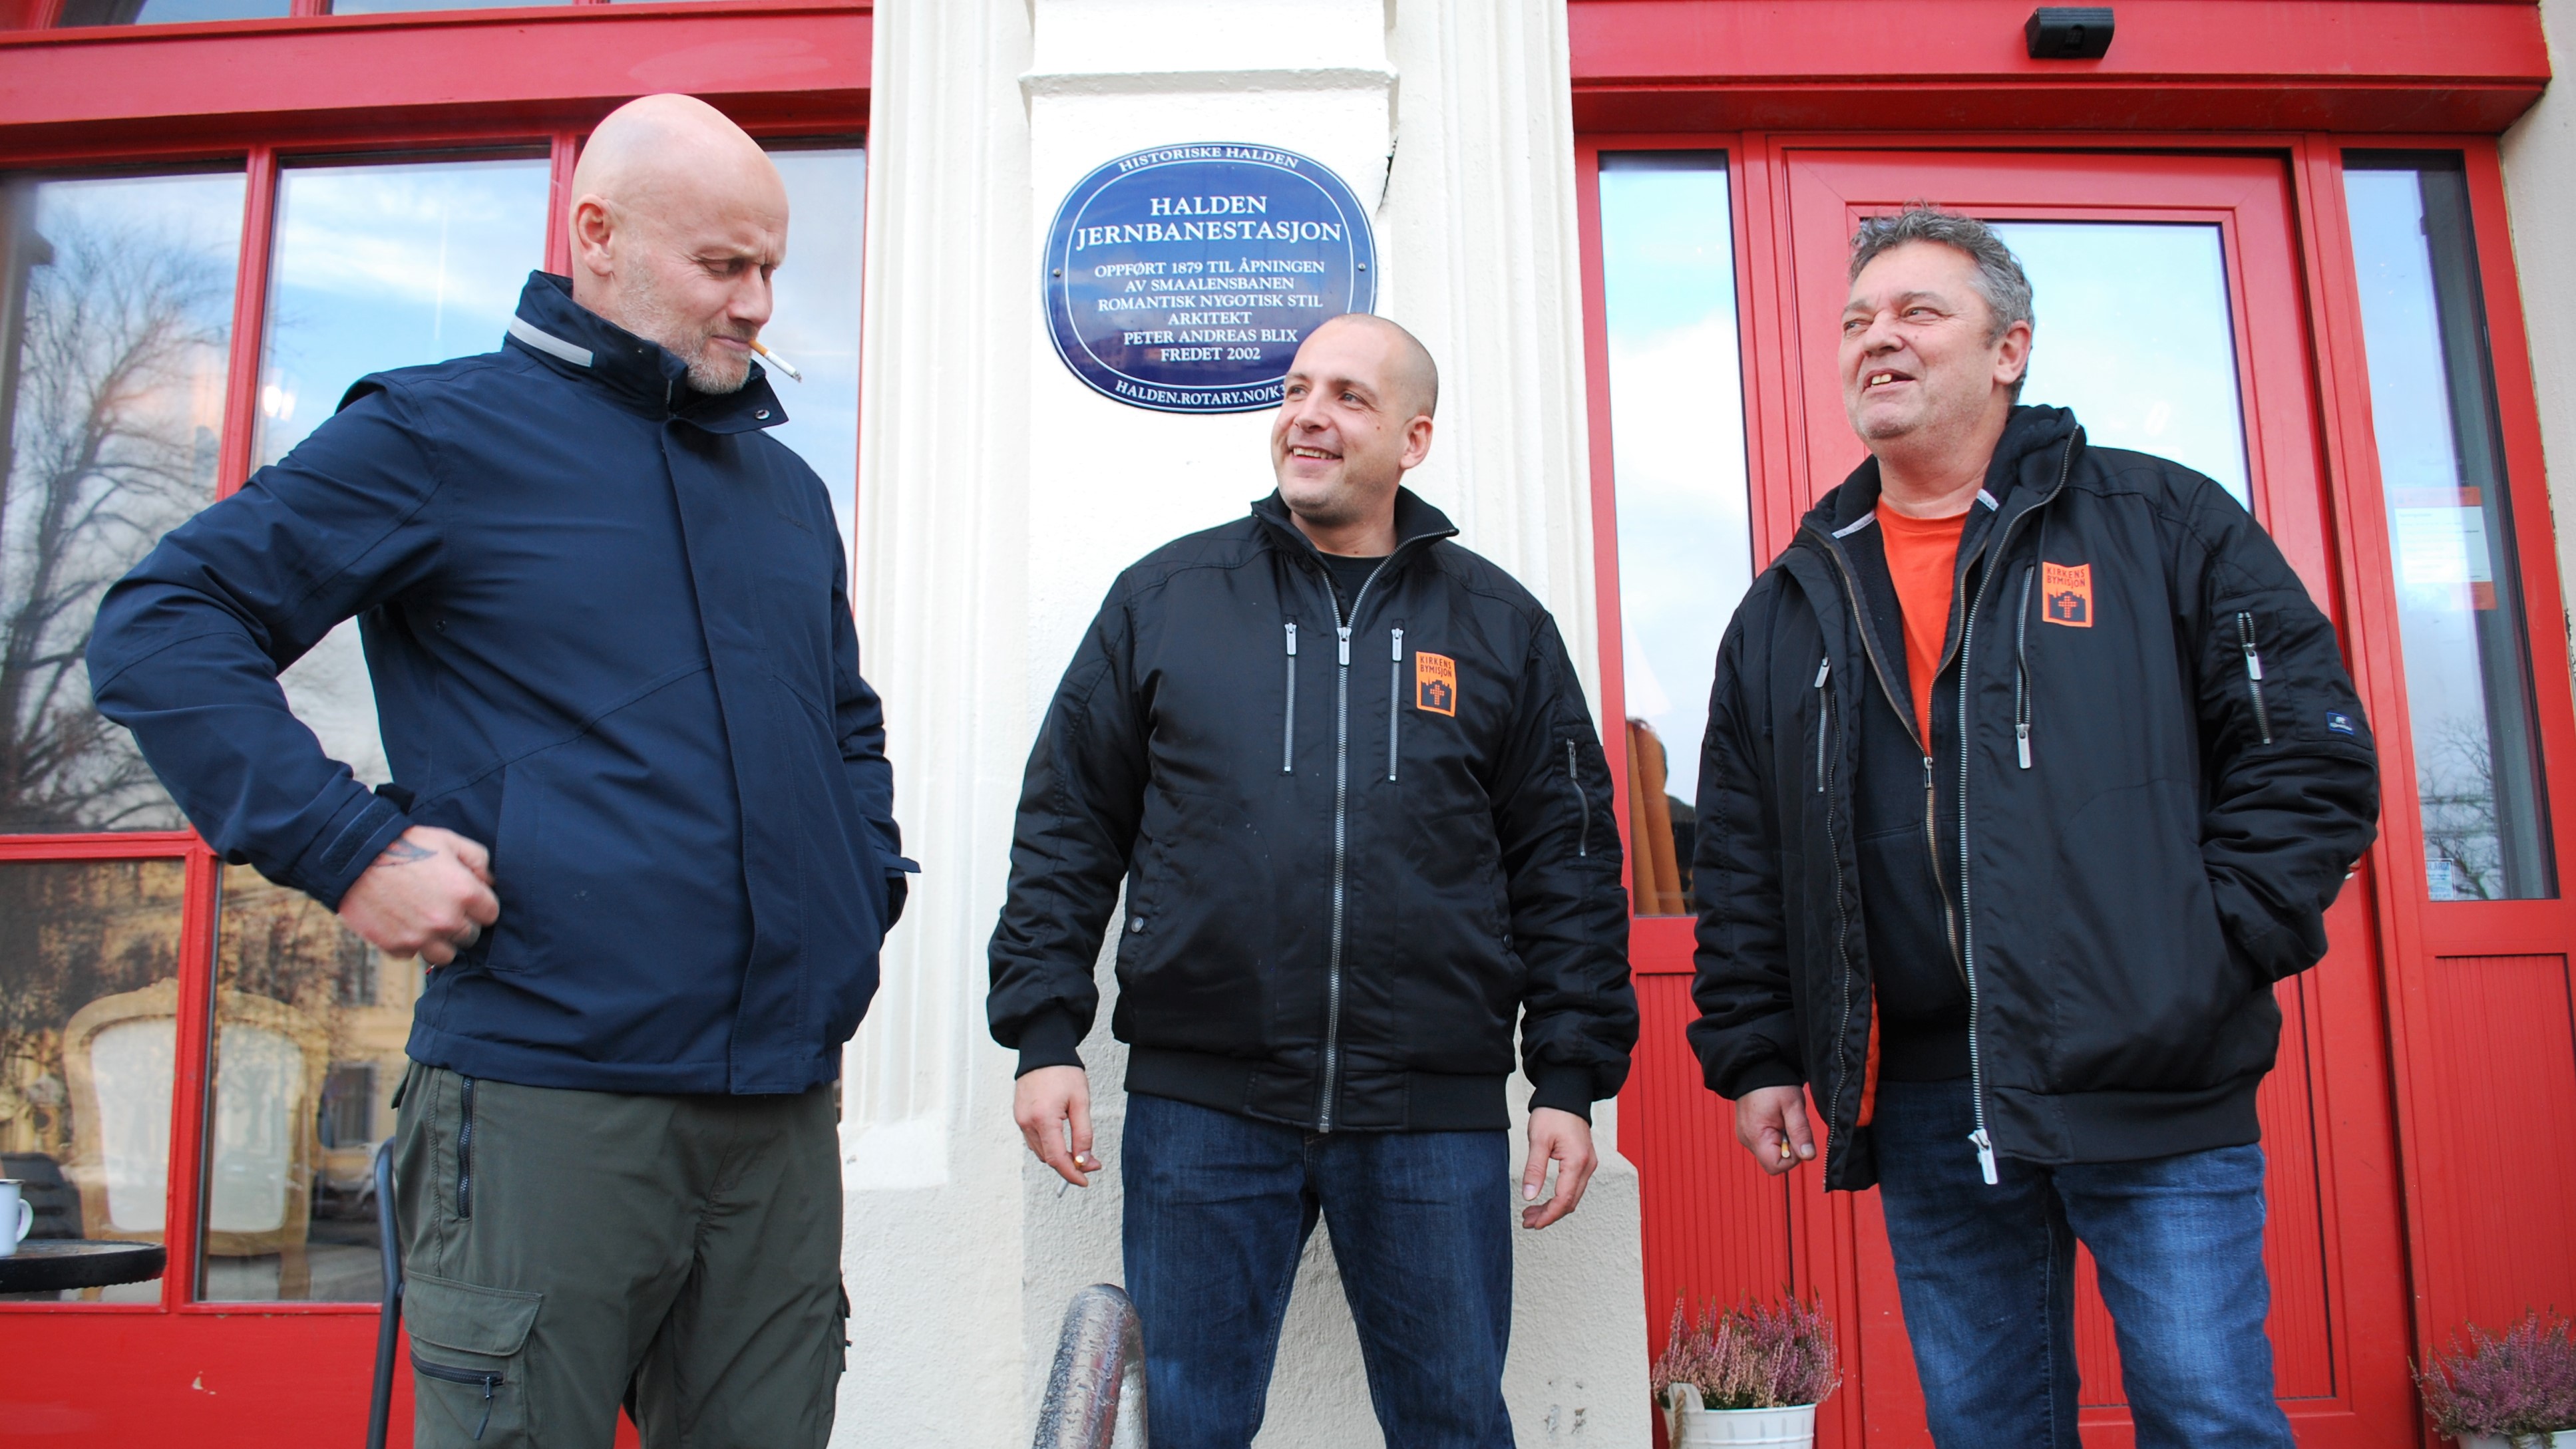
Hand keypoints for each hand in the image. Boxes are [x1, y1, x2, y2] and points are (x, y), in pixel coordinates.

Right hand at [336, 826, 499, 966]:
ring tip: (426, 921)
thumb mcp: (450, 841)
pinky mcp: (396, 946)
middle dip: (461, 924)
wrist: (356, 856)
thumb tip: (488, 883)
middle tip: (443, 908)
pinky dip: (409, 943)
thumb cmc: (406, 845)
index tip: (466, 899)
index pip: (491, 915)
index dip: (480, 906)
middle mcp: (447, 920)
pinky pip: (412, 954)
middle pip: (470, 937)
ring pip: (445, 955)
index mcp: (466, 894)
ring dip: (439, 941)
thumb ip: (478, 861)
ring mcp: (421, 937)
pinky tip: (402, 923)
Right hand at [1014, 1065, 1098, 1187]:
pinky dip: (1049, 1145)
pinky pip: (1034, 1140)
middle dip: (1069, 1165)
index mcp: (1043, 1119)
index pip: (1057, 1159)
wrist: (1043, 1052)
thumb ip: (1083, 1134)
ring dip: (1058, 1156)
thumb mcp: (1081, 1102)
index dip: (1072, 1174)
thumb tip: (1084, 1161)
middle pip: (1048, 1157)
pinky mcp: (1020, 1116)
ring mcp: (1021, 1120)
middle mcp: (1027, 1122)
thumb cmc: (1063, 1072)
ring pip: (1041, 1151)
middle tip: (1091, 1161)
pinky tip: (1062, 1140)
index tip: (1085, 1180)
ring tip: (1078, 1151)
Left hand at [1520, 1107, 1598, 1228]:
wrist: (1566, 1096)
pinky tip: (1544, 1199)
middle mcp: (1587, 1166)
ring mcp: (1588, 1164)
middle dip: (1549, 1215)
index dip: (1549, 1216)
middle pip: (1570, 1202)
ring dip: (1553, 1207)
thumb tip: (1529, 1196)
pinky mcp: (1584, 1161)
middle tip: (1527, 1221)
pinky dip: (1560, 1197)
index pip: (1564, 1199)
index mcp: (1577, 1161)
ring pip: (1573, 1196)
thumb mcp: (1538, 1140)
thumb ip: (1534, 1170)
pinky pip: (1574, 1186)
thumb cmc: (1552, 1113)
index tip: (1533, 1224)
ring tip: (1531, 1213)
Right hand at [1734, 1085, 1815, 1175]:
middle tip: (1790, 1124)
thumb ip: (1801, 1132)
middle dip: (1788, 1147)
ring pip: (1771, 1152)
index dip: (1793, 1157)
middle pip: (1774, 1161)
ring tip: (1782, 1119)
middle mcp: (1747, 1140)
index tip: (1796, 1137)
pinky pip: (1765, 1143)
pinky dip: (1775, 1135)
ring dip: (1782, 1140)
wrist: (1756, 1067)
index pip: (1776, 1166)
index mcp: (1756, 1136)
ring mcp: (1746, 1136)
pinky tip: (1776, 1119)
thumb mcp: (1793, 1106)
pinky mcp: (1748, 1131)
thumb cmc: (1774, 1084)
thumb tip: (1808, 1156)